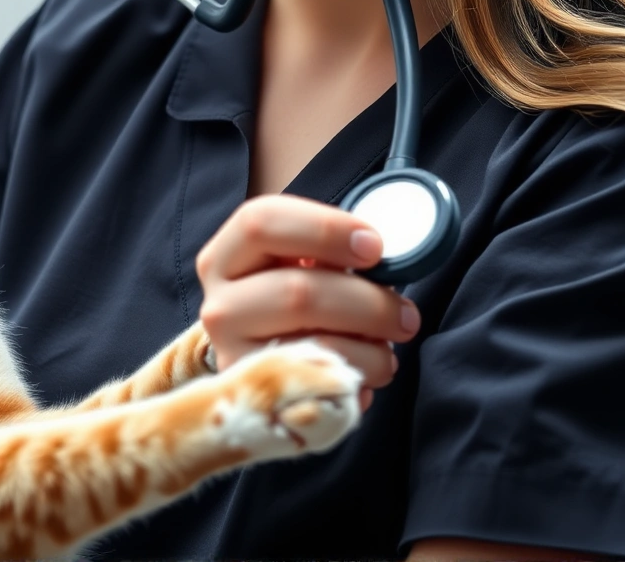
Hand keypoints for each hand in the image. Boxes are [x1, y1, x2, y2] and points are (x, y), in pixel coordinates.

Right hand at [196, 194, 420, 409]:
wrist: (263, 365)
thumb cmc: (293, 303)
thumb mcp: (299, 266)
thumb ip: (330, 254)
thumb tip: (389, 258)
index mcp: (225, 257)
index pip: (261, 223)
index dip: (325, 229)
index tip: (375, 247)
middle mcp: (219, 306)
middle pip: (298, 293)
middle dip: (367, 303)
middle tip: (406, 316)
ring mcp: (233, 356)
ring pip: (315, 346)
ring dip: (370, 349)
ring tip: (388, 350)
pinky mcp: (259, 401)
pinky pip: (321, 390)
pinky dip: (356, 383)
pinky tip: (363, 377)